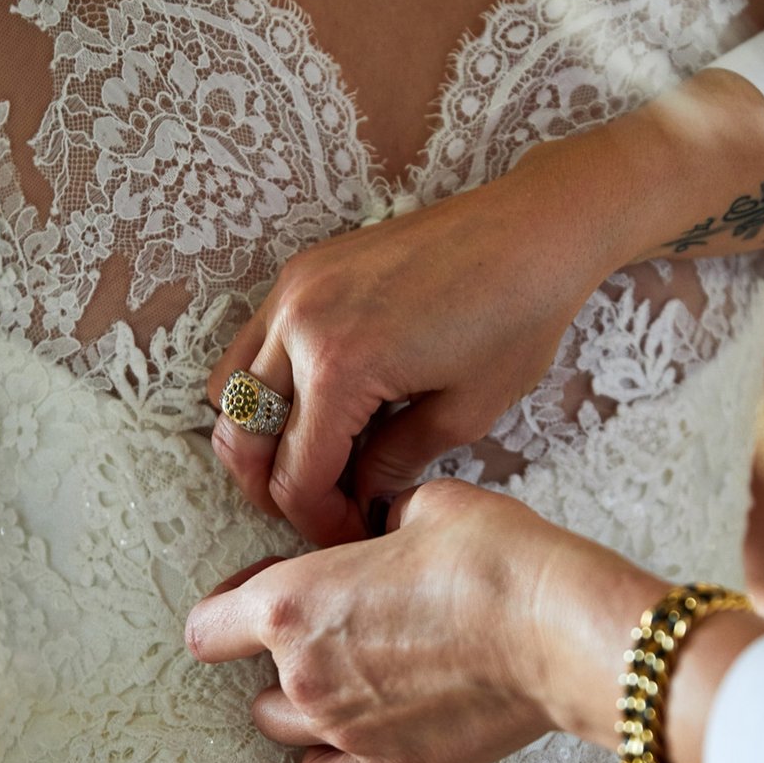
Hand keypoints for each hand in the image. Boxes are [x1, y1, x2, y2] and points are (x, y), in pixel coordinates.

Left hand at [183, 479, 654, 762]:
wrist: (555, 626)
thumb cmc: (494, 560)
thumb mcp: (426, 506)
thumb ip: (382, 522)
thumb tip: (388, 528)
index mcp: (291, 603)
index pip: (208, 628)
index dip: (230, 610)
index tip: (259, 599)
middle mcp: (303, 674)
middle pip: (251, 685)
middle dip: (280, 660)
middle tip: (331, 632)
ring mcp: (342, 731)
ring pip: (284, 733)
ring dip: (304, 710)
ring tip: (352, 683)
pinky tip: (358, 741)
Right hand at [205, 139, 633, 546]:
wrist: (534, 229)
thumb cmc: (516, 317)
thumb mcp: (464, 414)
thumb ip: (395, 464)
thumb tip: (359, 495)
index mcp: (341, 367)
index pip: (296, 478)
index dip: (318, 523)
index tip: (349, 533)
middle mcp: (300, 324)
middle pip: (241, 439)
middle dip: (272, 490)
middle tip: (319, 510)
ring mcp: (293, 290)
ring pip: (230, 391)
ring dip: (257, 437)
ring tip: (311, 459)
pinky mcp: (303, 271)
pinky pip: (251, 343)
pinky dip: (266, 386)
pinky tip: (318, 405)